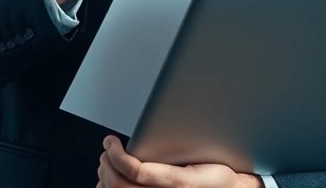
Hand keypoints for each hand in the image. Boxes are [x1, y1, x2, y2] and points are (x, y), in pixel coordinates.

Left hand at [97, 136, 262, 187]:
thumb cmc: (219, 177)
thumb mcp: (199, 156)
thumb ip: (170, 150)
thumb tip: (141, 141)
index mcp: (178, 184)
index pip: (135, 171)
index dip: (117, 155)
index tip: (110, 142)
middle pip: (120, 184)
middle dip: (107, 164)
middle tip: (107, 150)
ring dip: (105, 176)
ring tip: (108, 162)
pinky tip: (109, 181)